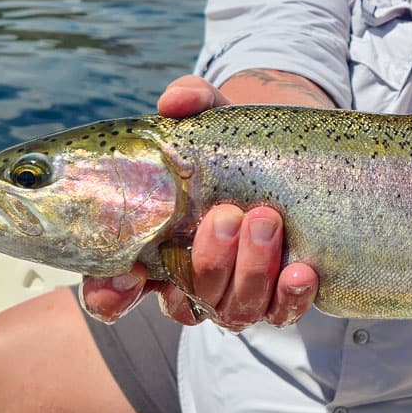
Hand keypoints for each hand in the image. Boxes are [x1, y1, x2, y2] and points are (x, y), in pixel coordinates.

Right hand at [78, 75, 318, 327]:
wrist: (290, 153)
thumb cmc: (234, 143)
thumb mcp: (212, 116)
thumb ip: (190, 101)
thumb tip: (175, 102)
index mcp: (152, 247)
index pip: (111, 292)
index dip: (109, 294)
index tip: (126, 275)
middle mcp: (190, 280)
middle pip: (185, 299)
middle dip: (208, 261)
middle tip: (227, 215)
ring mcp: (235, 293)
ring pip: (233, 310)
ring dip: (250, 270)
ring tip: (266, 220)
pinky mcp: (279, 297)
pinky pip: (282, 312)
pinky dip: (290, 296)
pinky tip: (302, 271)